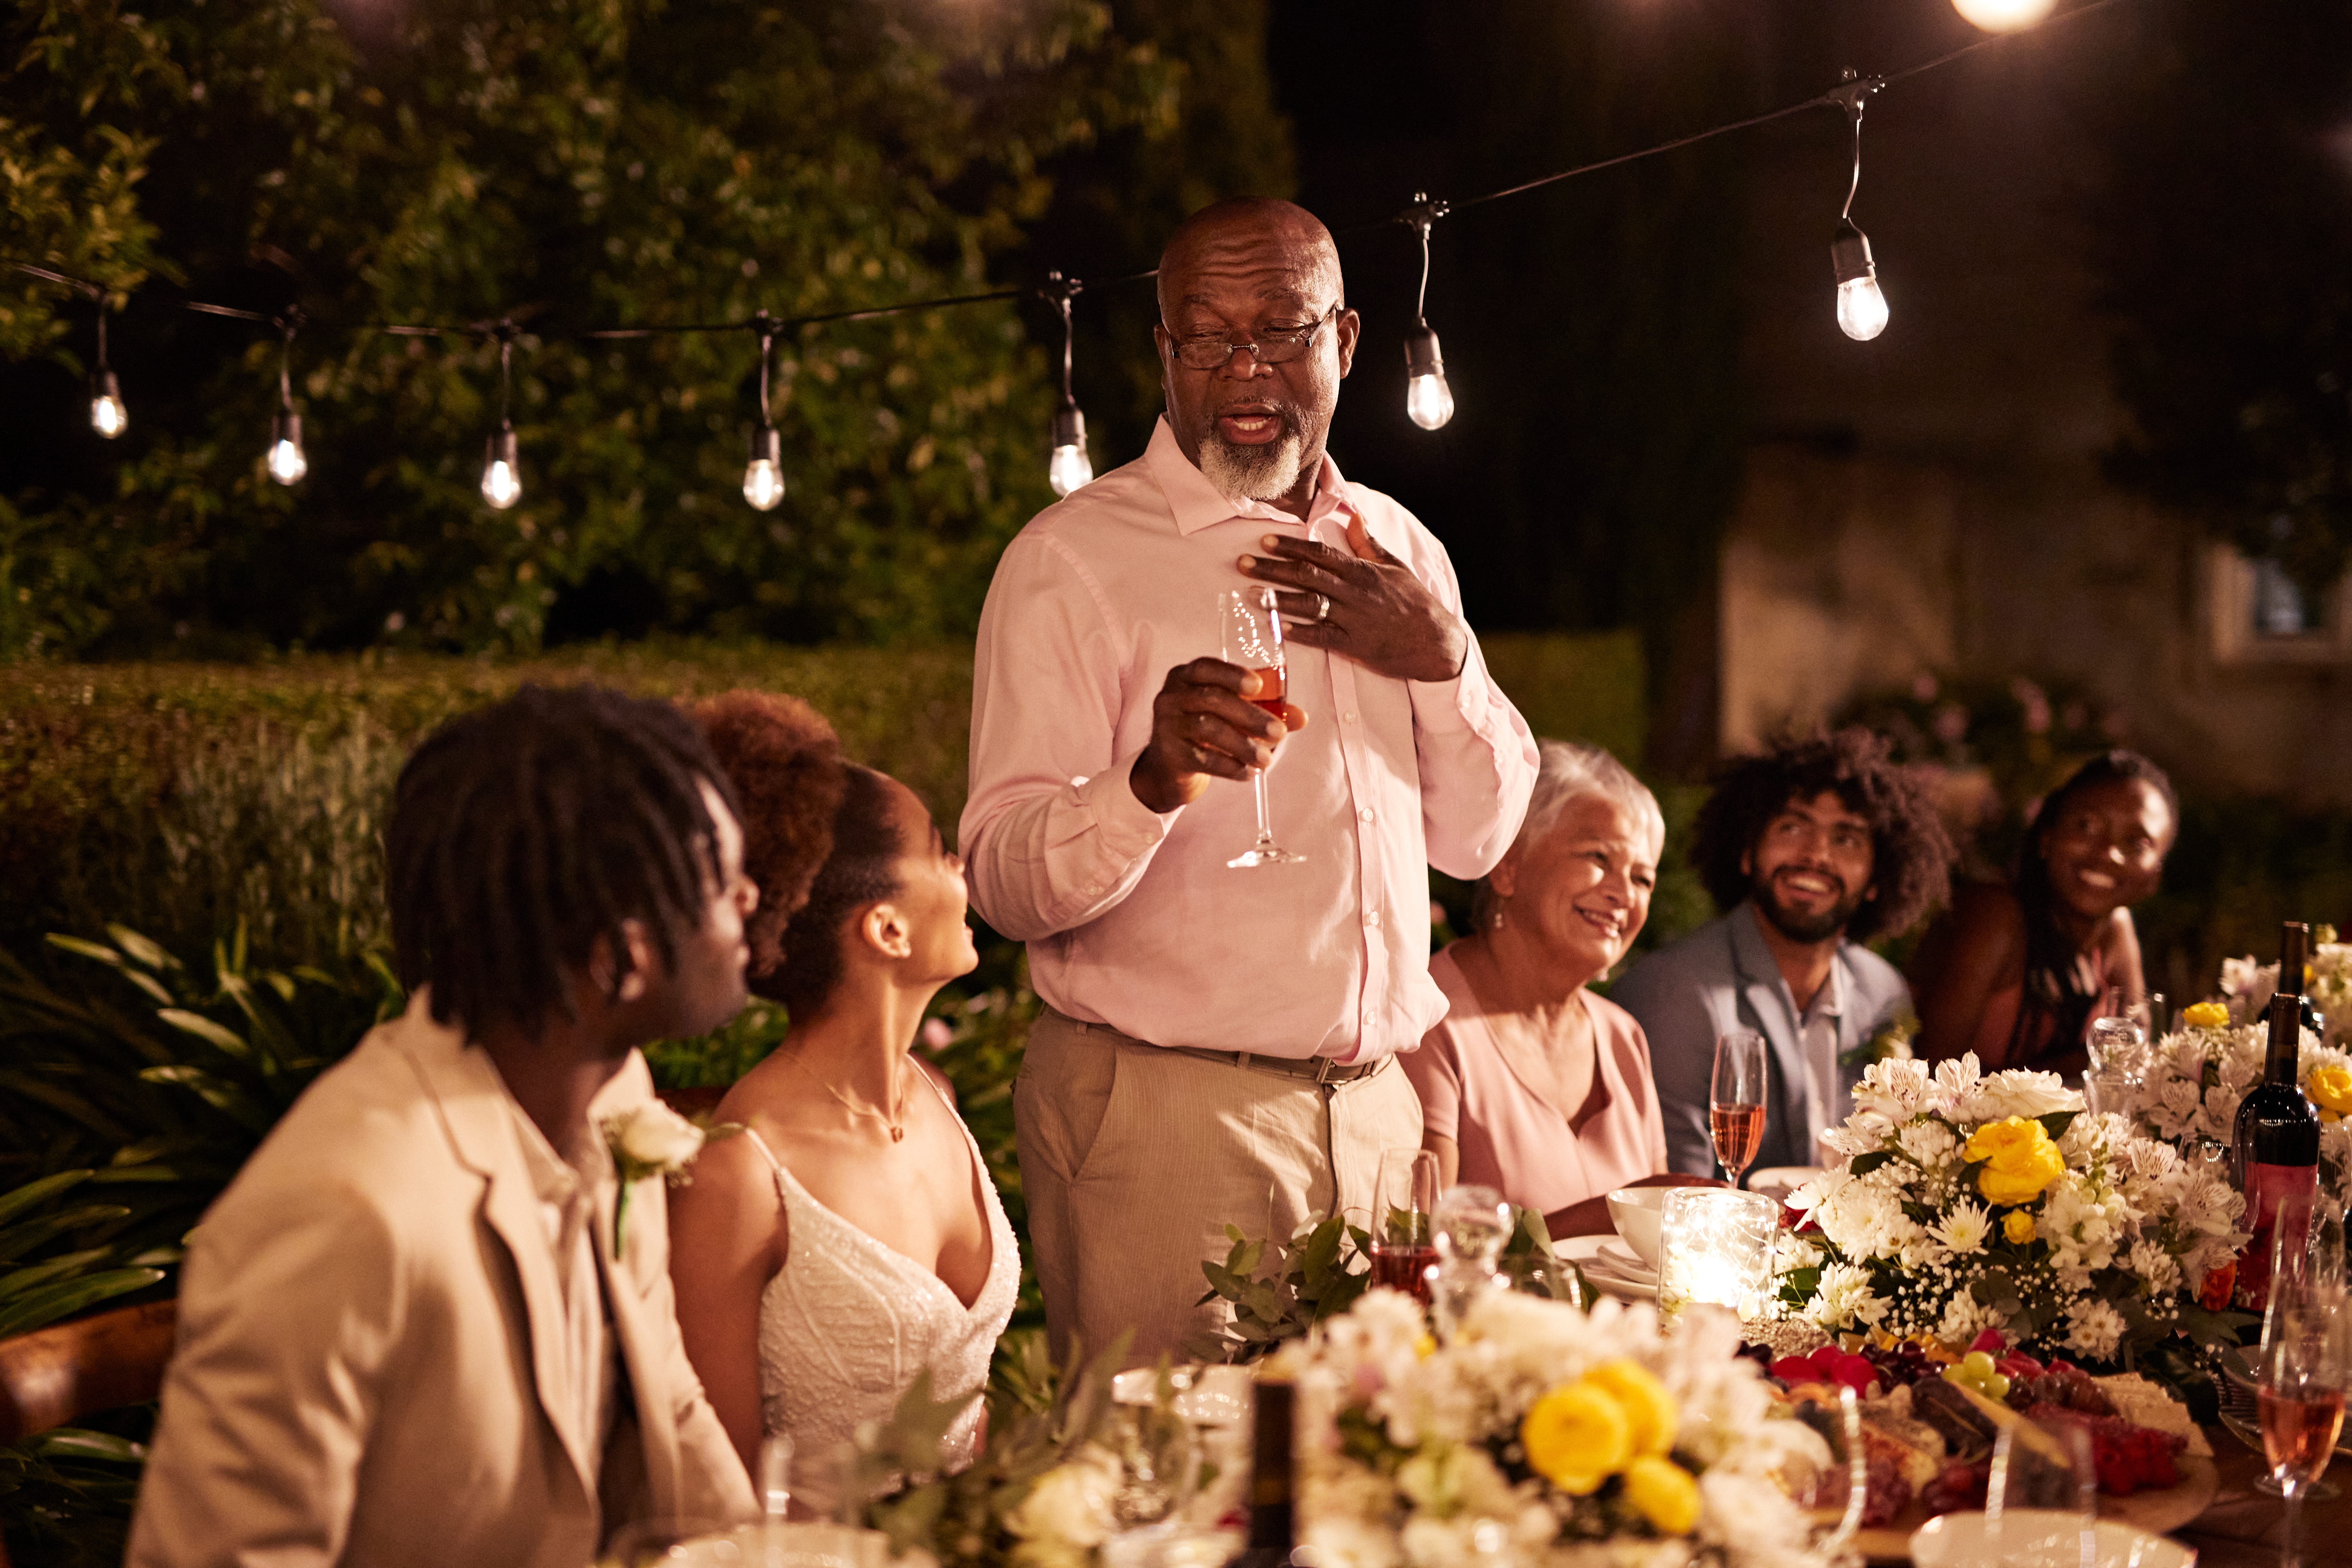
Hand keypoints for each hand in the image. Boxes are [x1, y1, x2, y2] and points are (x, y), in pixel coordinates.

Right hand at [1129, 659, 1310, 813]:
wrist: (1171, 766)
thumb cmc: (1206, 729)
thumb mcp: (1232, 714)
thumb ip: (1265, 710)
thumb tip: (1301, 717)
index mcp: (1186, 676)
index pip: (1205, 667)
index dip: (1231, 674)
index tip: (1257, 686)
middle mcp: (1171, 696)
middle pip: (1212, 699)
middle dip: (1250, 716)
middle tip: (1278, 733)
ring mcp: (1167, 725)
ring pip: (1207, 729)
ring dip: (1243, 745)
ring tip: (1266, 759)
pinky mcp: (1169, 754)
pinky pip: (1202, 758)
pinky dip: (1229, 766)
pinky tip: (1247, 773)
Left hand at [1238, 515, 1467, 682]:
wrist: (1436, 642)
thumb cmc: (1415, 602)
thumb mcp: (1394, 567)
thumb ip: (1368, 544)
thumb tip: (1353, 517)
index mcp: (1362, 571)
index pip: (1321, 554)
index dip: (1291, 547)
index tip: (1265, 541)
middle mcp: (1355, 593)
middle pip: (1308, 577)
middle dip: (1273, 569)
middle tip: (1243, 562)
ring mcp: (1354, 620)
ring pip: (1311, 605)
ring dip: (1279, 599)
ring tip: (1252, 593)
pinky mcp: (1355, 646)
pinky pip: (1323, 638)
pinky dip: (1300, 633)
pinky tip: (1278, 629)